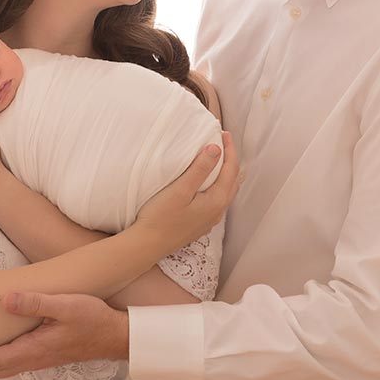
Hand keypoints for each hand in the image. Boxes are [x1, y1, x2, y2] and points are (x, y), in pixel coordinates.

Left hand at [0, 292, 127, 379]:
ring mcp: (40, 358)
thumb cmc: (92, 319)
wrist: (114, 336)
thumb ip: (36, 302)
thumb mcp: (65, 305)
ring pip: (3, 369)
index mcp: (32, 348)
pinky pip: (14, 364)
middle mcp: (32, 358)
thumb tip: (6, 299)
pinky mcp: (47, 353)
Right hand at [136, 131, 237, 251]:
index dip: (230, 150)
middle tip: (224, 143)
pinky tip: (207, 184)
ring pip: (226, 192)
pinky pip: (217, 201)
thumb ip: (200, 169)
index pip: (231, 170)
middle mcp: (217, 212)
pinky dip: (218, 186)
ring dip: (225, 174)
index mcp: (216, 201)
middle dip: (230, 161)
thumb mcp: (180, 190)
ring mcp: (209, 220)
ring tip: (218, 160)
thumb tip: (216, 148)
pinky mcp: (200, 224)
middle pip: (232, 181)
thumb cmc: (161, 217)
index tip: (225, 133)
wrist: (147, 245)